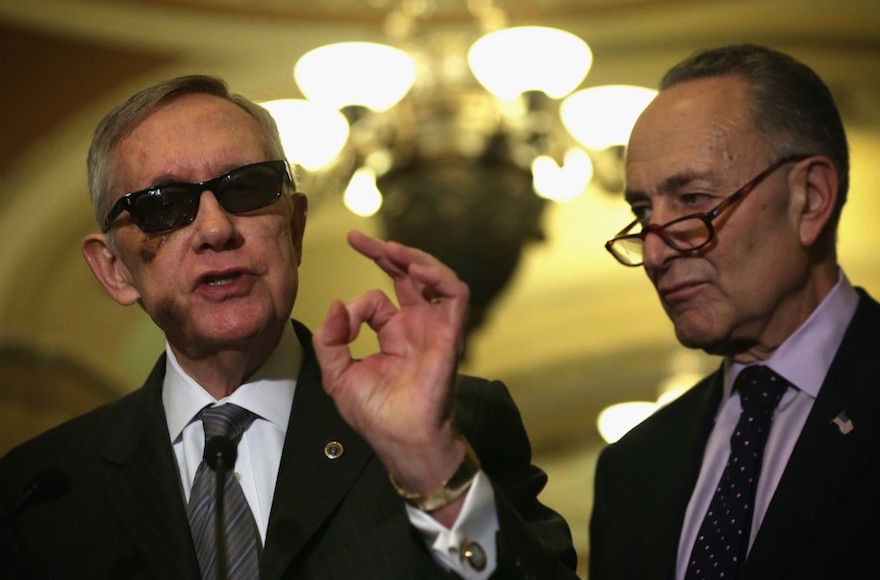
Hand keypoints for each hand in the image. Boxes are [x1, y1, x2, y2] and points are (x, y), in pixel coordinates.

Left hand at [313, 231, 469, 505]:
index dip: (355, 306)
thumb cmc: (375, 414)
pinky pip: (455, 294)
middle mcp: (416, 325)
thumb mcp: (337, 375)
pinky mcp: (451, 333)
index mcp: (393, 333)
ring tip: (389, 248)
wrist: (402, 440)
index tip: (341, 322)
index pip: (375, 299)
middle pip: (407, 275)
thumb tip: (336, 304)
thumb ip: (330, 340)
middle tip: (357, 238)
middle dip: (384, 253)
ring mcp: (435, 326)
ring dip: (413, 258)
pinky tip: (414, 269)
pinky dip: (439, 276)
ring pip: (434, 277)